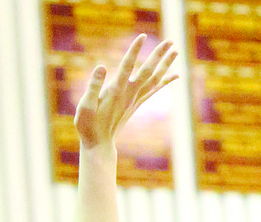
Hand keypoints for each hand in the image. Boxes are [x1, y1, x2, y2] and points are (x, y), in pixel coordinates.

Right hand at [74, 34, 177, 150]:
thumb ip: (92, 87)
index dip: (134, 51)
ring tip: (176, 51)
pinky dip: (165, 81)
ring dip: (166, 64)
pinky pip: (154, 90)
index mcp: (115, 91)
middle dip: (159, 55)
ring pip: (154, 79)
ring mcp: (134, 99)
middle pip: (147, 71)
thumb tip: (101, 66)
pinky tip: (175, 75)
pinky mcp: (136, 104)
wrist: (99, 144)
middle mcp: (128, 94)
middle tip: (171, 41)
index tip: (142, 37)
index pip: (126, 66)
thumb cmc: (88, 126)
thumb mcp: (84, 107)